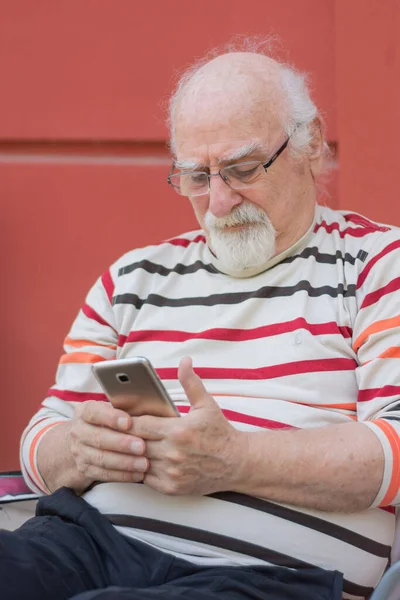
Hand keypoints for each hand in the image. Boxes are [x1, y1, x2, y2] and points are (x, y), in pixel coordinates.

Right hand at [69, 400, 148, 487]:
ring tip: (144, 464)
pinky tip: (138, 474)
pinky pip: (104, 474)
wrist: (82, 441)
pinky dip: (122, 475)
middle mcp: (78, 432)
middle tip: (142, 446)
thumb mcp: (110, 409)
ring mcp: (80, 452)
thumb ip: (124, 408)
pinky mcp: (85, 470)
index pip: (94, 412)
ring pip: (102, 458)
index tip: (129, 422)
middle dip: (122, 443)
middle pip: (99, 438)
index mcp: (84, 412)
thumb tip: (146, 407)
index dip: (111, 417)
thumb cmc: (106, 421)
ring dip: (125, 462)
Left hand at [131, 357, 246, 495]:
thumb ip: (190, 382)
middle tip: (119, 431)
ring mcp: (171, 473)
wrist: (236, 463)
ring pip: (138, 462)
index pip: (139, 425)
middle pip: (135, 443)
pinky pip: (146, 479)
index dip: (127, 421)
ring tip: (127, 445)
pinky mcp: (172, 488)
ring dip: (132, 454)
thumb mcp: (206, 404)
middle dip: (127, 437)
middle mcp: (172, 453)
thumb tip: (184, 361)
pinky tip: (142, 460)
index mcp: (178, 430)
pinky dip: (141, 469)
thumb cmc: (220, 432)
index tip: (122, 418)